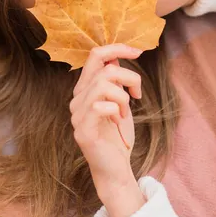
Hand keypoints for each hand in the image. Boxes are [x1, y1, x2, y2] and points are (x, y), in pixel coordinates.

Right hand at [70, 44, 145, 216]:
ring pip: (104, 85)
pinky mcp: (83, 131)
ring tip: (125, 112)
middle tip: (137, 93)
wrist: (116, 168)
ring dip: (123, 97)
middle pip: (105, 69)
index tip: (138, 51)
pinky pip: (100, 106)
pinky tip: (118, 121)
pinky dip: (116, 110)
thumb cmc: (118, 135)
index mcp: (85, 88)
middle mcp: (77, 99)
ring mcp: (77, 115)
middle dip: (129, 77)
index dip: (117, 48)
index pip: (95, 55)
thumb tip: (116, 55)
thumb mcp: (120, 100)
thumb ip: (114, 80)